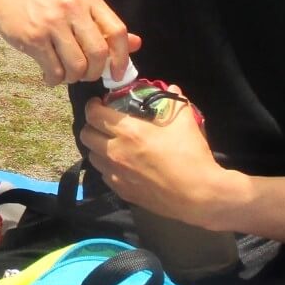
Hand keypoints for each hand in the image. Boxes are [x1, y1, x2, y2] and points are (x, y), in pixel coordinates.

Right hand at [0, 0, 140, 85]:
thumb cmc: (48, 6)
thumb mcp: (79, 9)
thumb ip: (105, 27)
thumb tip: (136, 44)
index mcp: (88, 0)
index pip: (117, 31)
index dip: (121, 58)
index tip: (116, 73)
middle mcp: (72, 9)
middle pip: (98, 54)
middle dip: (94, 73)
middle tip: (85, 75)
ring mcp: (52, 23)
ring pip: (77, 66)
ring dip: (73, 78)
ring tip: (65, 73)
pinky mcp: (34, 38)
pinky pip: (54, 71)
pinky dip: (54, 80)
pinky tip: (49, 75)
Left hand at [78, 87, 231, 226]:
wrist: (198, 195)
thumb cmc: (190, 156)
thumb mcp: (185, 123)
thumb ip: (176, 102)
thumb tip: (172, 89)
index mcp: (128, 132)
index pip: (93, 114)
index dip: (93, 106)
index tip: (99, 103)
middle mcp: (115, 152)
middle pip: (86, 135)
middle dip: (91, 125)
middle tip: (104, 123)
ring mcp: (116, 174)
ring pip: (92, 156)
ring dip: (97, 147)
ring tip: (110, 143)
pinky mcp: (121, 191)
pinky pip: (104, 174)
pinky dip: (107, 166)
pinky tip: (121, 164)